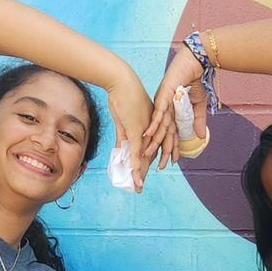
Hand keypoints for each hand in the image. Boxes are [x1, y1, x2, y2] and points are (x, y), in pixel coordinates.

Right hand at [106, 67, 157, 191]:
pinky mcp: (137, 132)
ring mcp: (146, 132)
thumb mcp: (124, 120)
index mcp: (152, 128)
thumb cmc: (123, 97)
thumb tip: (119, 148)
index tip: (143, 175)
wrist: (122, 83)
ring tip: (137, 187)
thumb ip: (123, 136)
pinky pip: (137, 152)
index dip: (148, 163)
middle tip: (139, 187)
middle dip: (144, 173)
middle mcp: (153, 131)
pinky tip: (136, 177)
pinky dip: (136, 166)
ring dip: (140, 174)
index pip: (152, 149)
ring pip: (144, 158)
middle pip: (149, 157)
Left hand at [143, 43, 205, 166]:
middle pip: (162, 134)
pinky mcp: (164, 95)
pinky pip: (158, 112)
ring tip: (146, 155)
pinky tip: (147, 134)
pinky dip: (153, 123)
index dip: (171, 149)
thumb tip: (200, 137)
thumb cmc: (195, 80)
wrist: (194, 62)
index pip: (171, 134)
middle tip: (158, 167)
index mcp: (172, 112)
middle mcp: (165, 110)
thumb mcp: (199, 105)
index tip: (170, 162)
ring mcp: (163, 103)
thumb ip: (198, 121)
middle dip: (160, 151)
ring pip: (158, 126)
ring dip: (153, 141)